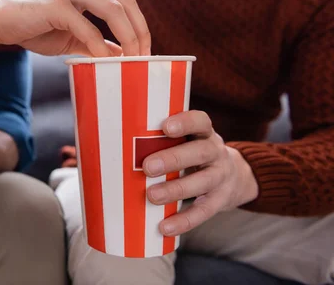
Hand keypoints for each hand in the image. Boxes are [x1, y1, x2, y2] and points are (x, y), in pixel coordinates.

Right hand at [0, 0, 150, 56]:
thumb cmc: (34, 28)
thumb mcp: (73, 36)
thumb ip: (97, 42)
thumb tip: (123, 57)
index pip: (125, 1)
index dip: (140, 27)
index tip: (145, 52)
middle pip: (126, 2)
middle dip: (139, 33)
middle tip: (143, 58)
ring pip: (113, 10)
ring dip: (127, 38)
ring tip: (131, 61)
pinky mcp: (56, 3)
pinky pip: (87, 26)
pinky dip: (99, 47)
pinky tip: (105, 63)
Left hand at [143, 111, 258, 236]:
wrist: (234, 176)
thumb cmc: (192, 153)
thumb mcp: (186, 140)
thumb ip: (160, 140)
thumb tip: (114, 145)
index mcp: (204, 133)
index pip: (200, 121)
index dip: (185, 123)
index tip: (165, 127)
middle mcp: (216, 152)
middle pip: (200, 152)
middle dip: (174, 159)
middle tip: (147, 167)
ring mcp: (221, 177)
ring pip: (202, 182)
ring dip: (176, 190)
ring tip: (151, 196)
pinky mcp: (220, 200)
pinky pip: (204, 212)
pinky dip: (184, 221)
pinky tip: (165, 227)